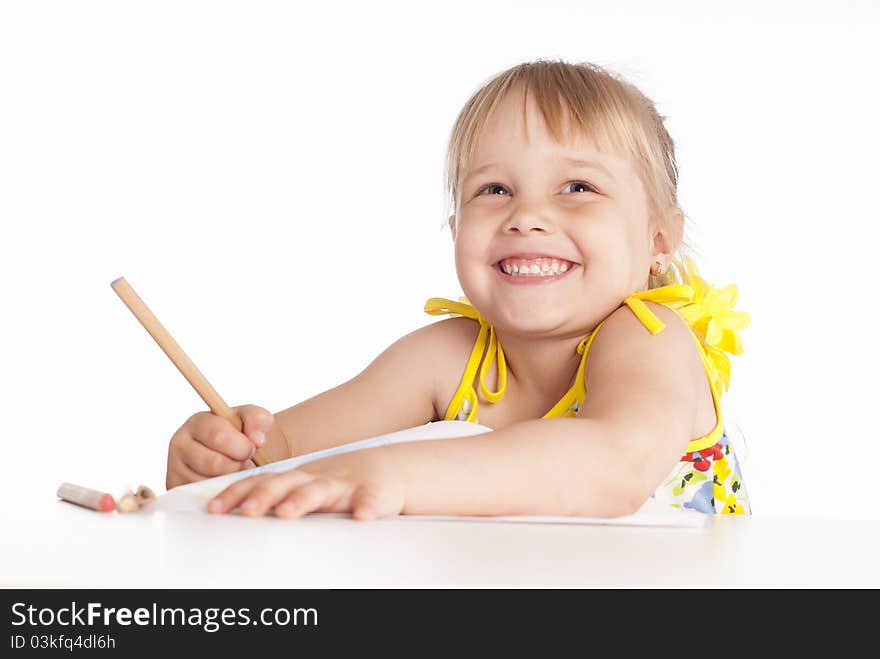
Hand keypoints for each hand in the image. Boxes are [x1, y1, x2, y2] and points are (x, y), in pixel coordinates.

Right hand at [166, 404, 273, 488]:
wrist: (234, 455)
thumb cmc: (242, 436)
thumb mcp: (253, 420)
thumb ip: (258, 419)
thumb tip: (256, 439)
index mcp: (198, 422)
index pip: (218, 437)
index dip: (241, 447)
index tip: (251, 449)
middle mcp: (180, 444)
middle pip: (213, 463)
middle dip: (237, 465)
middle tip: (244, 463)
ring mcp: (175, 468)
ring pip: (208, 483)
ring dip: (230, 481)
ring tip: (235, 471)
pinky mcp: (177, 490)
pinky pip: (202, 498)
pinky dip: (220, 494)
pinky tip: (226, 484)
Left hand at [206, 447, 404, 520]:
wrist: (388, 469)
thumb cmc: (338, 485)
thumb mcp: (304, 488)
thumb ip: (275, 497)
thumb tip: (231, 514)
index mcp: (296, 479)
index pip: (261, 482)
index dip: (237, 493)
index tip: (214, 509)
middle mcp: (316, 479)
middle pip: (286, 484)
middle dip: (264, 496)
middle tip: (246, 511)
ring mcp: (345, 485)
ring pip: (321, 490)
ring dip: (303, 499)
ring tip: (287, 512)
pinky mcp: (375, 492)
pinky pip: (371, 499)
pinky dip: (366, 506)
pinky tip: (361, 516)